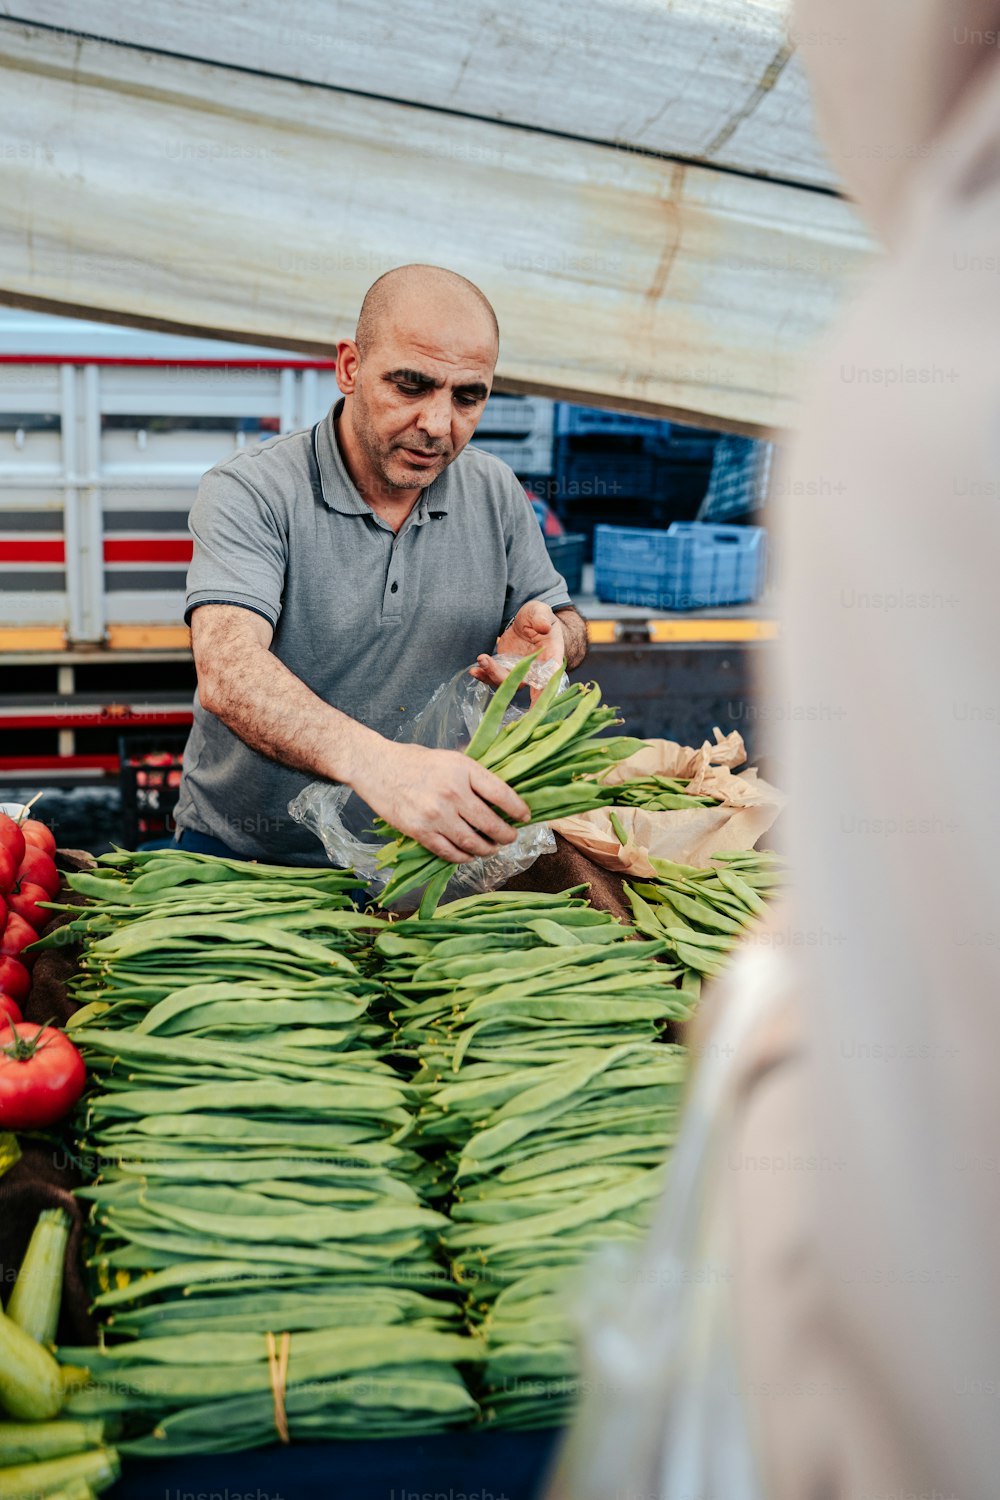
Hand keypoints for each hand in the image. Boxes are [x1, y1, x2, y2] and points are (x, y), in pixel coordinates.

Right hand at [352, 741, 530, 863]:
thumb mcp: (450, 758)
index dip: (518, 809)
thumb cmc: (414, 761)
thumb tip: (501, 794)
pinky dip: (464, 857)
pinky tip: (469, 855)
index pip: (502, 794)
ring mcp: (436, 815)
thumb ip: (473, 775)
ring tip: (492, 848)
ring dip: (487, 850)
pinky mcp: (421, 832)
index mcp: (464, 770)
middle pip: (491, 824)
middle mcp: (453, 793)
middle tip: (510, 837)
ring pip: (473, 843)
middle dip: (506, 835)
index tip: (525, 816)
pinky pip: (450, 853)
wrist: (376, 767)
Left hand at [470, 601, 565, 699]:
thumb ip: (542, 618)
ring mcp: (520, 672)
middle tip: (487, 663)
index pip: (551, 677)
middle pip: (522, 683)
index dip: (544, 691)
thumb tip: (544, 627)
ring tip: (480, 659)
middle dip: (504, 678)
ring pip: (506, 683)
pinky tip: (474, 669)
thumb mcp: (541, 612)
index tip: (534, 701)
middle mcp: (536, 670)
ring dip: (491, 675)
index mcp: (551, 657)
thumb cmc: (539, 617)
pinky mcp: (506, 670)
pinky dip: (484, 675)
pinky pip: (495, 678)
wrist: (529, 623)